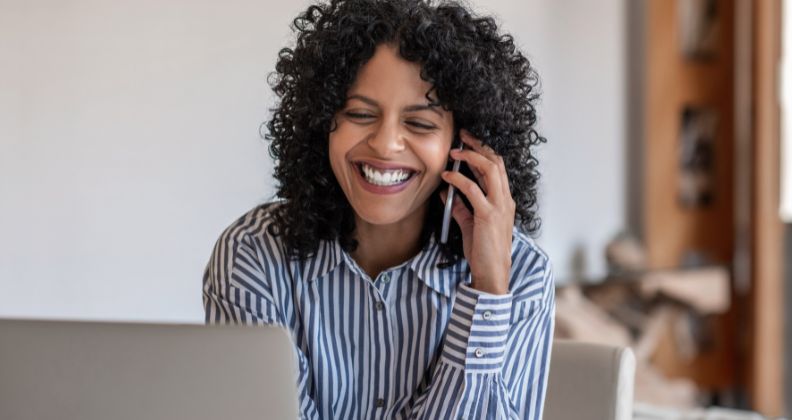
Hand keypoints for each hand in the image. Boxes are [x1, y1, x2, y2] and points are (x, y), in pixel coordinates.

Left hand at [439, 130, 514, 294]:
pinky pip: (473, 190)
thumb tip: (444, 193)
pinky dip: (458, 180)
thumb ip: (459, 208)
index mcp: (504, 200)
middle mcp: (505, 200)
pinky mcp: (488, 215)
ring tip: (454, 152)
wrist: (492, 273)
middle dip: (479, 145)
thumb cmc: (483, 251)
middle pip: (496, 162)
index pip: (498, 168)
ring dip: (471, 157)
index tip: (469, 142)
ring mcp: (499, 206)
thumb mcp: (470, 225)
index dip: (484, 151)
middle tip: (462, 136)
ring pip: (490, 169)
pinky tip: (447, 177)